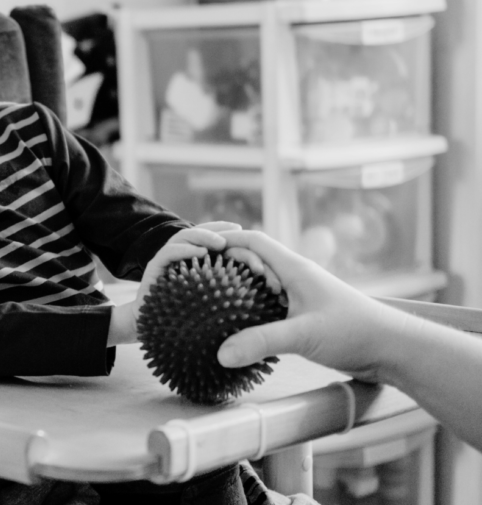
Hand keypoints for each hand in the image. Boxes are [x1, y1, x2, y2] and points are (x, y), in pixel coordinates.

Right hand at [108, 221, 268, 345]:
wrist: (162, 338)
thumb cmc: (197, 328)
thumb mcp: (225, 312)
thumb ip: (241, 302)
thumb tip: (271, 296)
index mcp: (202, 265)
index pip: (217, 240)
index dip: (233, 236)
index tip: (248, 234)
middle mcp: (185, 259)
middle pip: (203, 234)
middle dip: (222, 232)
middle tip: (239, 233)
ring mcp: (169, 263)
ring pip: (186, 237)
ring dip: (204, 236)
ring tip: (220, 243)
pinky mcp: (155, 269)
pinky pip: (168, 253)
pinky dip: (184, 250)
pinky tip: (200, 254)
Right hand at [214, 230, 409, 381]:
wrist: (393, 350)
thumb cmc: (355, 332)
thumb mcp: (303, 335)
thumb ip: (261, 342)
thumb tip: (221, 353)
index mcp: (295, 269)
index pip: (254, 240)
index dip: (226, 240)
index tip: (200, 248)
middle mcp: (297, 277)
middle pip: (256, 259)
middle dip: (230, 265)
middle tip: (204, 280)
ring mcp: (302, 297)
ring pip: (263, 284)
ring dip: (242, 290)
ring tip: (217, 303)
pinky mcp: (306, 317)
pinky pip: (272, 306)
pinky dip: (255, 310)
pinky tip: (244, 328)